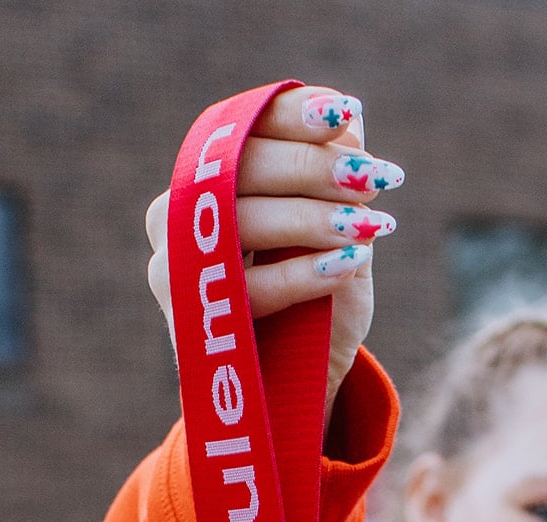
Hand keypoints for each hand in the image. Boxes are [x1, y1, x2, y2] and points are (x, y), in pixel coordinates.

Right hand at [145, 86, 402, 423]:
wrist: (299, 386)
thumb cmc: (319, 301)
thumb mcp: (337, 234)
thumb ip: (336, 180)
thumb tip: (352, 119)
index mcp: (206, 177)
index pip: (242, 128)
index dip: (289, 116)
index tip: (343, 111)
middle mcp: (176, 211)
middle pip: (240, 167)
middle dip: (313, 167)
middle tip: (373, 174)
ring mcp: (173, 265)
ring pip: (241, 221)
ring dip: (312, 217)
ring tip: (371, 223)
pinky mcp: (185, 320)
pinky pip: (247, 288)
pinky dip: (302, 272)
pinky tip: (349, 260)